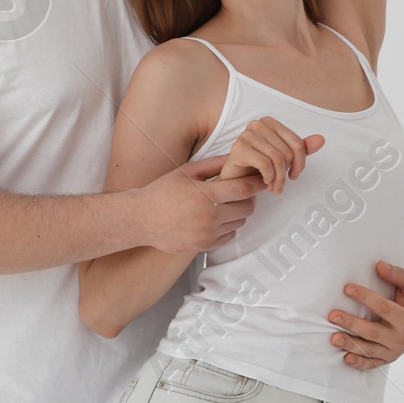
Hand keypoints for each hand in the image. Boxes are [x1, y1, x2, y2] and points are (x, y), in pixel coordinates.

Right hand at [134, 155, 258, 255]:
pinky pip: (230, 236)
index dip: (256, 183)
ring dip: (238, 212)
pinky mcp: (205, 245)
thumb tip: (235, 157)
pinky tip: (217, 218)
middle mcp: (209, 216)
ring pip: (240, 222)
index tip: (261, 179)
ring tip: (225, 204)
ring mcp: (208, 233)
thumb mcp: (186, 172)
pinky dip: (228, 226)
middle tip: (241, 191)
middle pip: (247, 208)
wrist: (141, 219)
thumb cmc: (162, 192)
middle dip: (248, 198)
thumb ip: (213, 164)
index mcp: (205, 195)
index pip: (244, 189)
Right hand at [215, 116, 323, 192]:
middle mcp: (257, 124)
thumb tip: (321, 139)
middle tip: (280, 185)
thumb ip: (301, 148)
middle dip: (286, 173)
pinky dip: (268, 177)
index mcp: (270, 122)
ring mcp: (246, 135)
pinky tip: (265, 182)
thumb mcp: (283, 158)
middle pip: (288, 152)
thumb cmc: (257, 167)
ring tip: (274, 187)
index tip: (294, 175)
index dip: (300, 163)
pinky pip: (265, 164)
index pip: (297, 143)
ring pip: (277, 159)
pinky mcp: (238, 148)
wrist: (234, 180)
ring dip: (278, 179)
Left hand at [328, 260, 403, 369]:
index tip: (347, 288)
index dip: (365, 297)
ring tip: (333, 338)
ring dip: (350, 344)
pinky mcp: (388, 358)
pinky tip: (345, 358)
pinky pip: (372, 364)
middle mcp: (402, 338)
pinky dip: (359, 363)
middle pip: (373, 332)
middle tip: (333, 315)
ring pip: (369, 350)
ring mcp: (394, 351)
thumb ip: (399, 275)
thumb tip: (379, 265)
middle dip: (351, 323)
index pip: (383, 308)